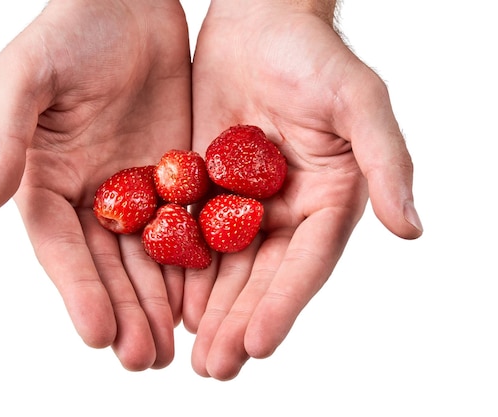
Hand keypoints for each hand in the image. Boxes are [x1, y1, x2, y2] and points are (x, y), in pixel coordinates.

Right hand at [0, 0, 191, 370]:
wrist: (129, 3)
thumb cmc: (69, 30)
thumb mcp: (24, 75)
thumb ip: (1, 136)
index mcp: (46, 181)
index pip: (60, 248)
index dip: (77, 291)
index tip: (97, 335)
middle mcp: (91, 194)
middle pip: (106, 264)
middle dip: (124, 312)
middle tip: (144, 359)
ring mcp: (136, 188)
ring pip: (148, 255)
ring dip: (158, 302)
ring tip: (173, 346)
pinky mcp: (176, 174)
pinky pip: (186, 225)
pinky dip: (193, 262)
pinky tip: (204, 298)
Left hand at [184, 3, 422, 379]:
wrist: (258, 21)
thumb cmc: (314, 55)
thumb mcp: (358, 101)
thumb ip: (385, 161)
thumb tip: (412, 228)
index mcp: (327, 200)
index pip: (305, 264)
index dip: (282, 305)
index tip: (256, 344)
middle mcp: (286, 209)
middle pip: (261, 276)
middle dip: (237, 321)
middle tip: (214, 367)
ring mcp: (243, 201)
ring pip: (223, 265)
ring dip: (207, 308)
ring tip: (187, 349)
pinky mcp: (205, 186)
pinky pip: (190, 232)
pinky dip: (179, 267)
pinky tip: (163, 298)